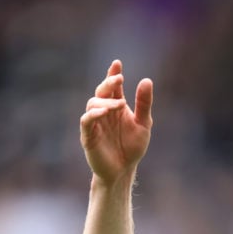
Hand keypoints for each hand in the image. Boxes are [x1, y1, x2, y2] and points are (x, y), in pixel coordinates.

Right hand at [80, 60, 153, 184]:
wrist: (124, 170)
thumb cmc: (132, 147)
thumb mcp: (143, 124)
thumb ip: (144, 104)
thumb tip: (146, 80)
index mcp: (116, 106)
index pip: (113, 87)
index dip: (113, 74)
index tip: (117, 63)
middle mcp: (104, 111)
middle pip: (101, 91)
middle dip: (109, 83)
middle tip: (119, 79)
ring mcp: (95, 123)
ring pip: (93, 103)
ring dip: (106, 101)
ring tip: (119, 105)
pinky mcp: (88, 135)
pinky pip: (86, 121)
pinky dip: (93, 114)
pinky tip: (104, 112)